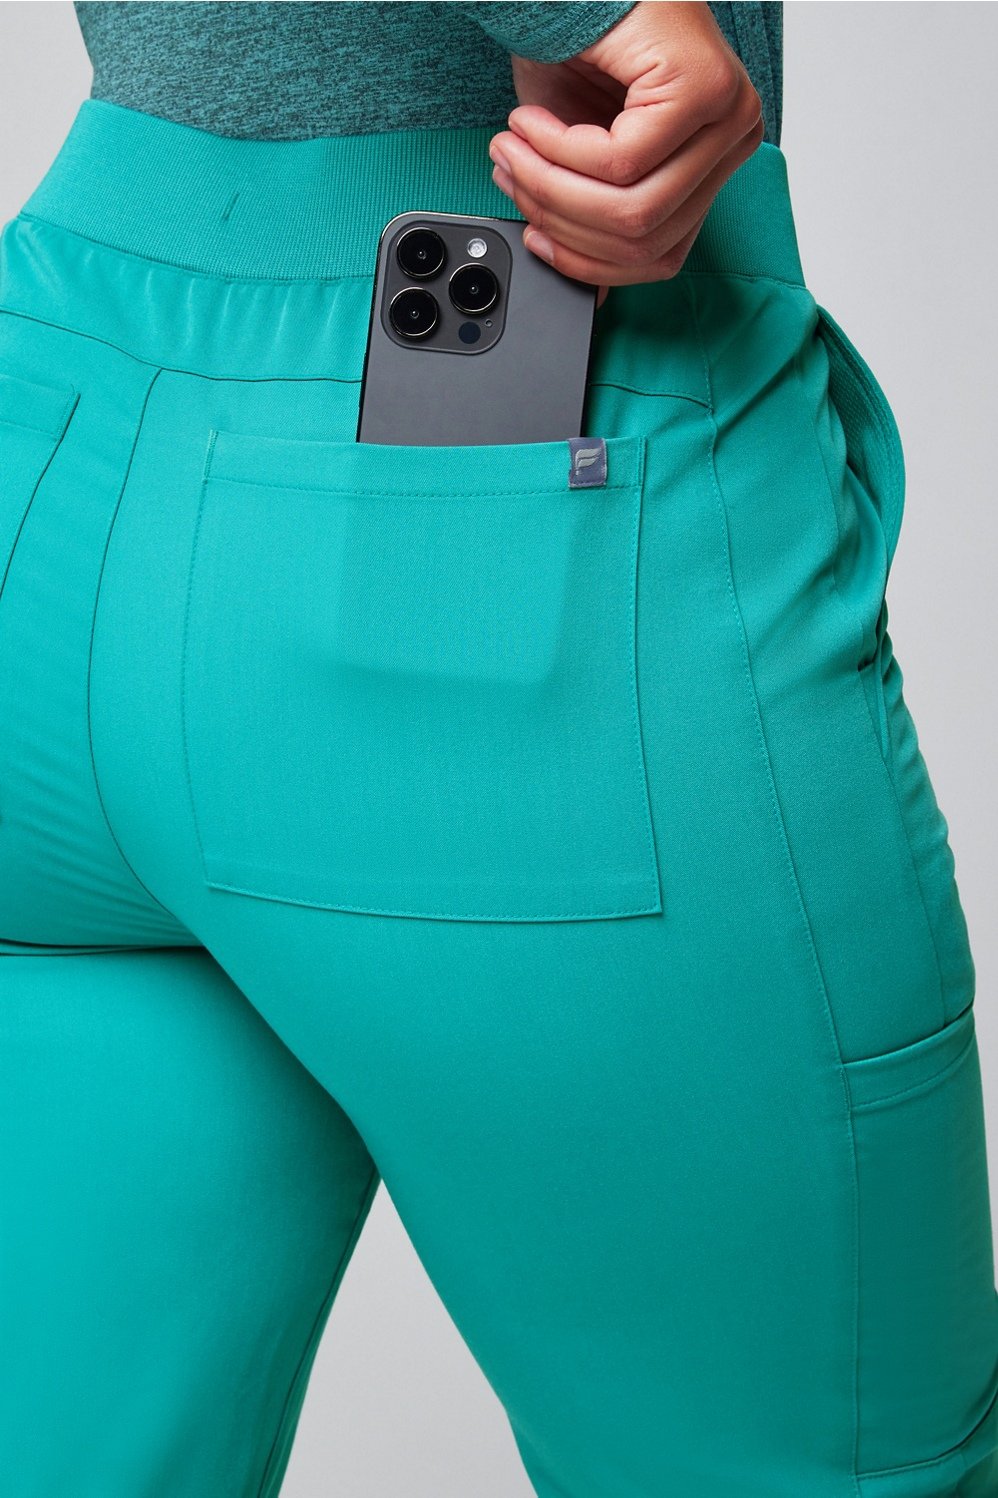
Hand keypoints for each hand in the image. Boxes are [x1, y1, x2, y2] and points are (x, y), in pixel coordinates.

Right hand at [487, 1, 763, 308]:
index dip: (586, 262)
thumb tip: (591, 296)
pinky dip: (560, 151)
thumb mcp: (583, 155)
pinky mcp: (704, 89)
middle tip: (510, 178)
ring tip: (513, 151)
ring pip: (631, 209)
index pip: (659, 256)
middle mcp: (732, 140)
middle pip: (641, 237)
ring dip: (552, 187)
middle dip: (558, 217)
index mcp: (711, 165)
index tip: (535, 237)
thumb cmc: (581, 51)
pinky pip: (621, 163)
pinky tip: (533, 123)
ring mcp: (727, 114)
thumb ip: (595, 219)